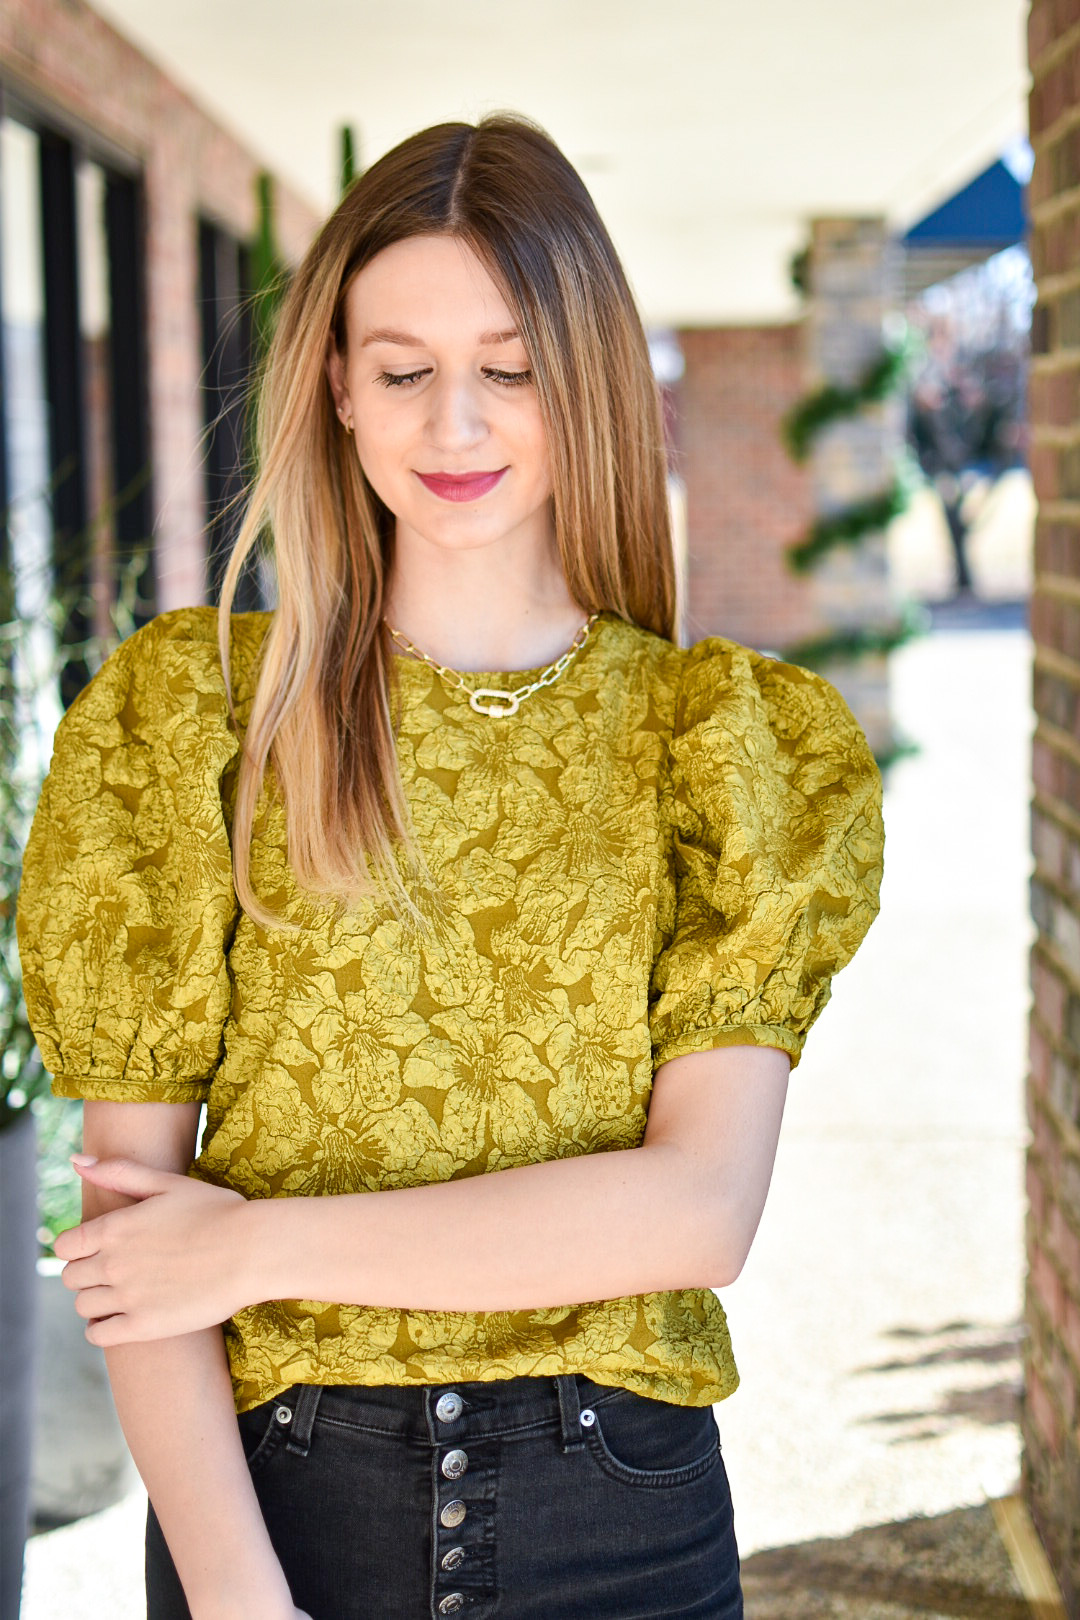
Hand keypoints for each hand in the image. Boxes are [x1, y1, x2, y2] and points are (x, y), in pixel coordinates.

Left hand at [55, 1157, 256, 1345]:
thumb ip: (120, 1172)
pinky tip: (124, 1318)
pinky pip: (97, 1335)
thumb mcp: (169, 1183)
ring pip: (83, 1306)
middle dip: (88, 1274)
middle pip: (70, 1278)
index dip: (78, 1248)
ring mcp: (126, 1297)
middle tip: (116, 1271)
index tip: (99, 1249)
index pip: (64, 1247)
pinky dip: (103, 1328)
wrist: (253, 1251)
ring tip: (123, 1294)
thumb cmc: (217, 1211)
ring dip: (96, 1301)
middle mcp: (112, 1263)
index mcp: (114, 1227)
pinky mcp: (142, 1326)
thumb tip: (75, 1159)